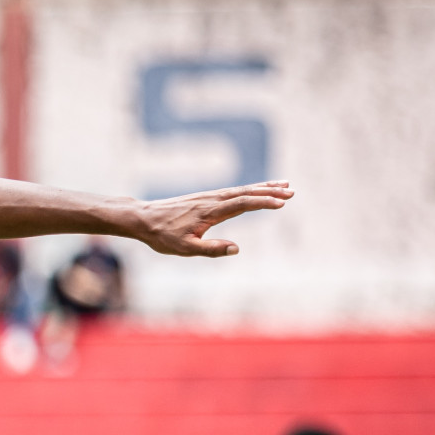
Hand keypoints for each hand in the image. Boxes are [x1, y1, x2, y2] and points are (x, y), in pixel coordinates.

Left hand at [131, 181, 293, 256]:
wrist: (142, 218)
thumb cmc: (162, 236)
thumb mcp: (184, 249)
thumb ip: (211, 249)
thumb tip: (236, 249)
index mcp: (209, 211)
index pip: (242, 204)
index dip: (263, 202)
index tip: (282, 202)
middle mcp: (211, 200)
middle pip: (245, 192)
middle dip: (270, 192)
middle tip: (293, 192)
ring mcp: (208, 197)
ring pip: (240, 190)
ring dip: (263, 187)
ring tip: (284, 185)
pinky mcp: (205, 198)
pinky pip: (232, 191)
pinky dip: (248, 189)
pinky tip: (256, 190)